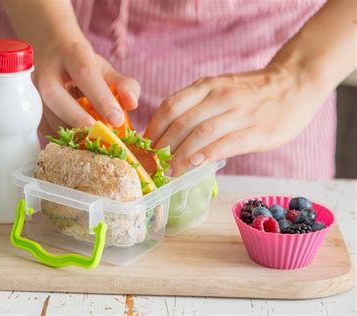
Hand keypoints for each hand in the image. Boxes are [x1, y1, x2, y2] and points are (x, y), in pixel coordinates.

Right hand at [36, 39, 139, 135]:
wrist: (50, 53)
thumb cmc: (81, 64)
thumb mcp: (105, 69)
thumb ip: (125, 85)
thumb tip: (133, 104)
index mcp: (71, 54)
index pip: (85, 73)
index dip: (101, 97)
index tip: (116, 119)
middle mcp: (46, 70)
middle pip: (54, 94)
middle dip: (76, 116)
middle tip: (97, 132)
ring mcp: (32, 89)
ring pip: (46, 114)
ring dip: (69, 132)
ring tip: (91, 142)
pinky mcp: (29, 108)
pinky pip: (43, 127)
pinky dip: (61, 138)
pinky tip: (77, 142)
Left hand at [145, 67, 325, 175]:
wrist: (295, 83)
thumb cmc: (252, 91)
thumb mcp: (220, 87)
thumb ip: (197, 105)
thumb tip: (168, 134)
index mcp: (207, 86)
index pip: (171, 106)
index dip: (154, 128)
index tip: (146, 146)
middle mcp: (220, 96)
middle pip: (182, 123)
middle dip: (163, 147)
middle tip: (153, 164)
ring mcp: (240, 113)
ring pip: (201, 134)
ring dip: (180, 156)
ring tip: (169, 171)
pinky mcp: (258, 130)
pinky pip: (227, 143)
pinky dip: (206, 155)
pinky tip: (193, 165)